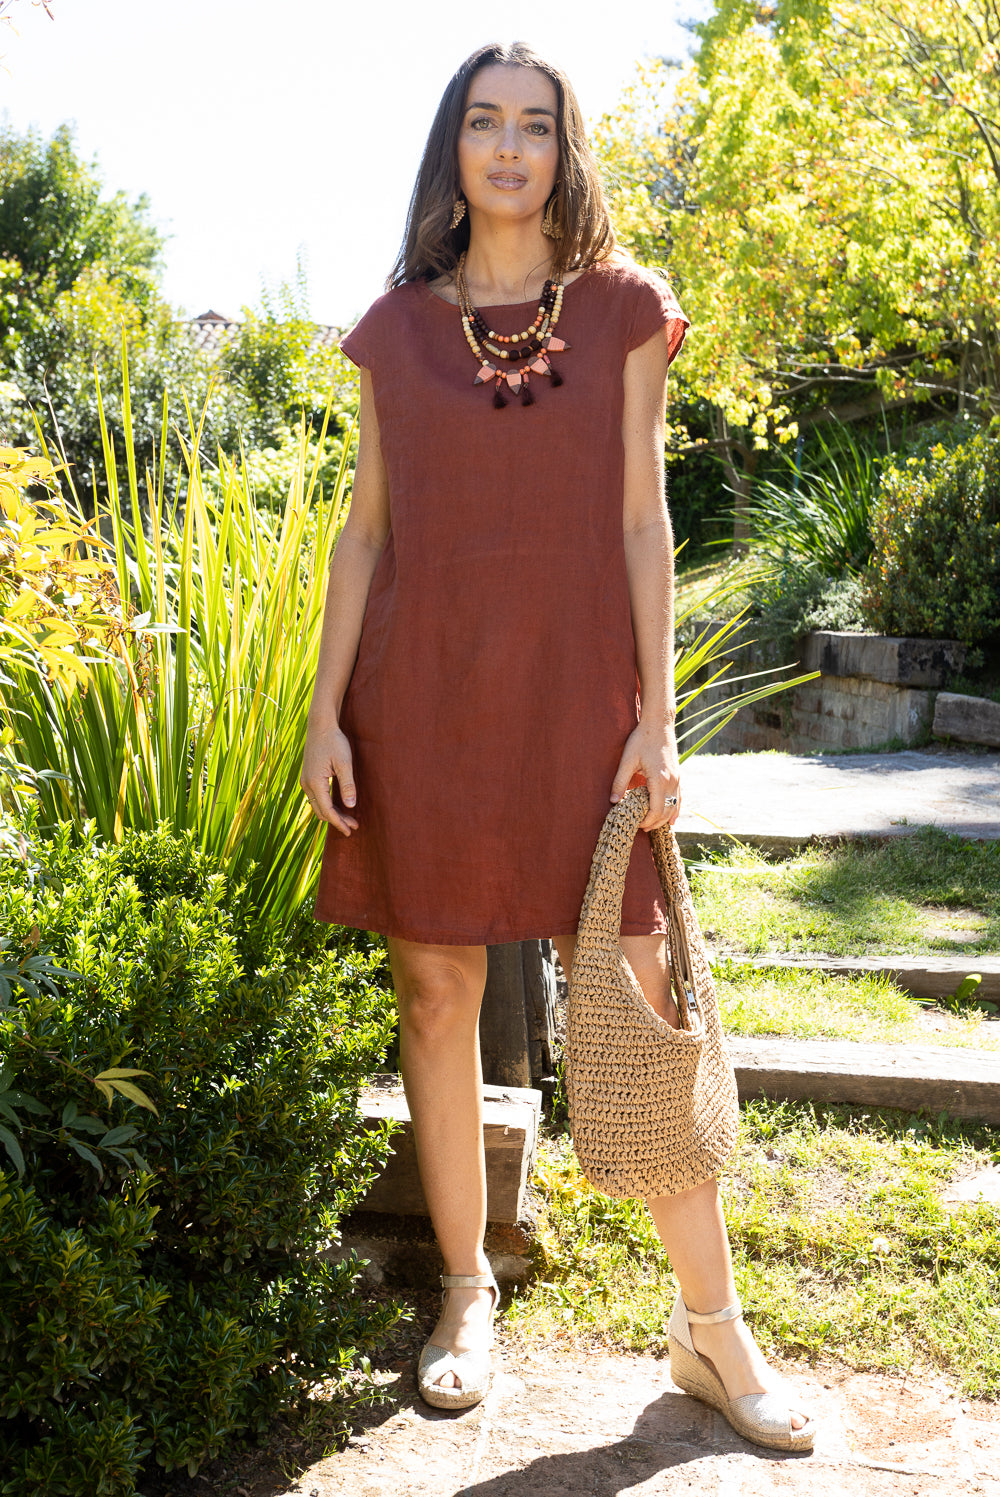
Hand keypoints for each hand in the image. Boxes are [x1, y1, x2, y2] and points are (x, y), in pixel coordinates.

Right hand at [300, 720, 358, 835]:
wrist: (320, 725)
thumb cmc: (334, 741)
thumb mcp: (345, 763)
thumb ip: (347, 785)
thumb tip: (350, 806)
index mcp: (315, 782)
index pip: (327, 810)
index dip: (339, 822)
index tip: (350, 830)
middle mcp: (306, 784)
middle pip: (321, 811)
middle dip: (336, 821)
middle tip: (353, 826)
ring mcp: (305, 781)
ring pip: (318, 805)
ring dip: (332, 814)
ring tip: (348, 818)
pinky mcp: (308, 777)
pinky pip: (316, 797)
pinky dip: (327, 805)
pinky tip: (339, 806)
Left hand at [610, 718, 680, 831]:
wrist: (659, 723)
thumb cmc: (642, 739)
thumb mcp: (627, 760)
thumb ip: (620, 781)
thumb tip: (613, 801)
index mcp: (659, 780)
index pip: (655, 810)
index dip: (646, 821)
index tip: (635, 824)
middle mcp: (672, 781)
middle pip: (666, 811)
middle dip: (654, 823)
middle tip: (641, 829)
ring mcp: (677, 778)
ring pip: (674, 806)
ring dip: (664, 819)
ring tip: (651, 826)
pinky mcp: (678, 775)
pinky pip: (679, 798)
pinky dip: (675, 810)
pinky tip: (672, 819)